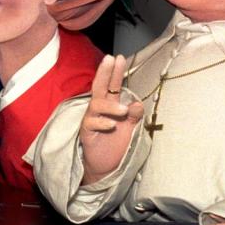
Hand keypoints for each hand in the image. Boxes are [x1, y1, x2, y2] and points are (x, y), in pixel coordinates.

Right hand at [79, 54, 143, 184]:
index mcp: (110, 105)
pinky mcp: (86, 132)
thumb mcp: (130, 128)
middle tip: (110, 59)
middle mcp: (99, 109)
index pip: (112, 85)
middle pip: (99, 87)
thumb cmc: (116, 144)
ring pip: (96, 105)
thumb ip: (134, 115)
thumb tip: (138, 103)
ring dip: (110, 106)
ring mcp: (91, 119)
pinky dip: (102, 122)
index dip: (115, 72)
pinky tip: (112, 125)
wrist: (105, 166)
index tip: (119, 57)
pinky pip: (91, 123)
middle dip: (105, 73)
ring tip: (123, 111)